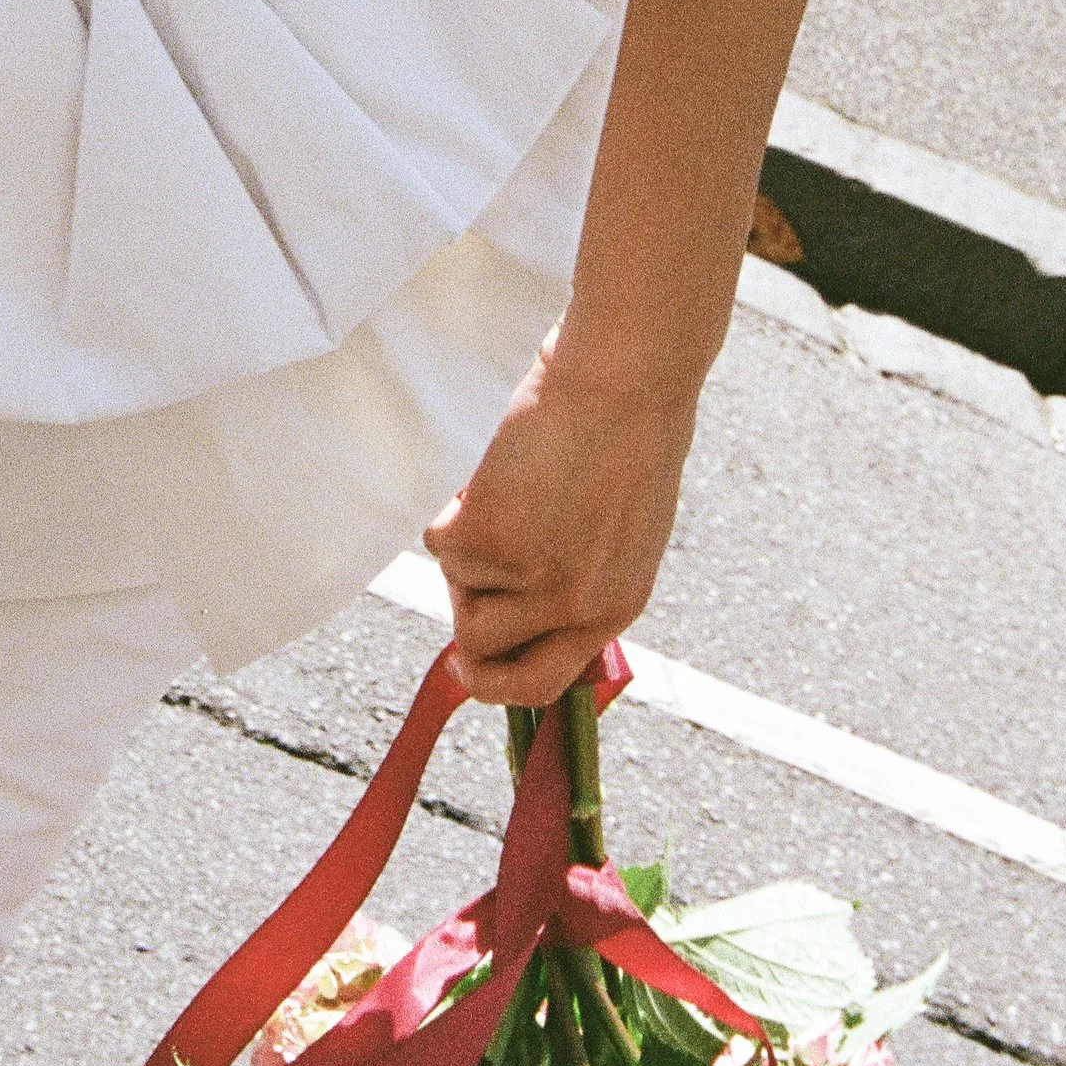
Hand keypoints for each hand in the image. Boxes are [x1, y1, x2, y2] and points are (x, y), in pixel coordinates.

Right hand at [425, 334, 697, 705]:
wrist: (624, 381)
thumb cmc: (623, 433)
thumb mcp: (620, 528)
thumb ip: (580, 575)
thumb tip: (513, 610)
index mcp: (617, 605)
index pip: (547, 684)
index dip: (499, 684)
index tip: (468, 667)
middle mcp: (578, 607)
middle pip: (489, 661)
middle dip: (463, 634)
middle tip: (462, 585)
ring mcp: (534, 581)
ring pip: (458, 592)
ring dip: (465, 551)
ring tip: (504, 495)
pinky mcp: (492, 543)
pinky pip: (441, 543)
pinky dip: (453, 508)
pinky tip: (495, 472)